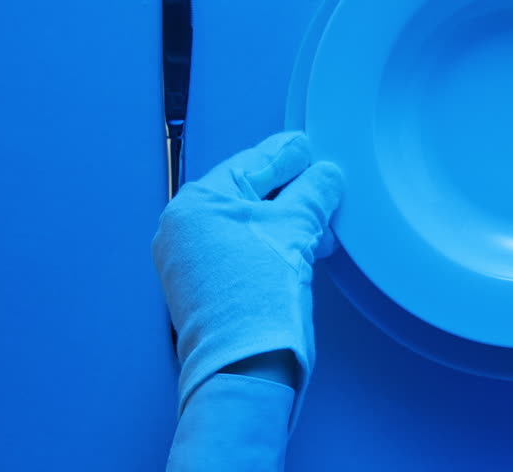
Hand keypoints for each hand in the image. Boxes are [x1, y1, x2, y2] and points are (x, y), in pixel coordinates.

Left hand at [152, 131, 341, 428]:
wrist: (246, 364)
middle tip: (327, 186)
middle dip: (293, 192)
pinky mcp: (205, 287)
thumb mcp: (296, 227)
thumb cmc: (261, 290)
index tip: (309, 148)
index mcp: (197, 203)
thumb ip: (313, 191)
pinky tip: (307, 247)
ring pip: (250, 224)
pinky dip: (276, 244)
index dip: (288, 155)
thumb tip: (326, 173)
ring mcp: (192, 260)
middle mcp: (185, 228)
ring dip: (289, 221)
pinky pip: (244, 249)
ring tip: (324, 223)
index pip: (251, 163)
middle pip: (250, 194)